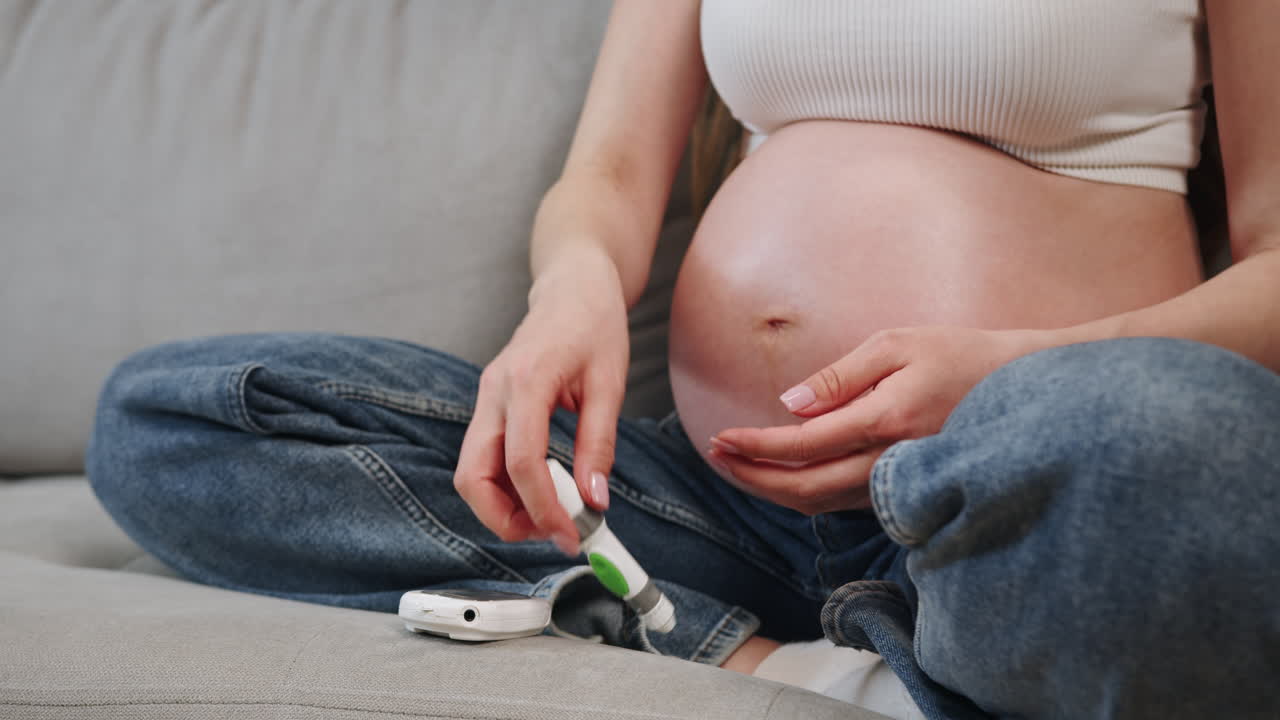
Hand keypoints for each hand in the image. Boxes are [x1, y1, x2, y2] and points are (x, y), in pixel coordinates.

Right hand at [453, 247, 629, 553]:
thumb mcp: (610, 385)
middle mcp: (495, 392)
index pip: (522, 462)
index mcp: (527, 381)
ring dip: (501, 506)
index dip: (544, 509)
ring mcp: (486, 398)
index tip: (572, 535)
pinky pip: (483, 456)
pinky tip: (540, 492)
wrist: (572, 287)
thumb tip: (594, 502)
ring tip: (548, 517)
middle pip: (472, 474)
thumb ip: (599, 445)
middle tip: (548, 535)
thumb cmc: (595, 326)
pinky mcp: (489, 405)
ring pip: (470, 471)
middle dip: (502, 518)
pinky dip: (504, 485)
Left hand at [708, 326, 1048, 514]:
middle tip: (717, 456)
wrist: (1027, 390)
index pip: (802, 447)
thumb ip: (840, 378)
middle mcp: (891, 463)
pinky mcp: (907, 488)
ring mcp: (901, 482)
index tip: (720, 439)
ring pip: (823, 503)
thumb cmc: (962, 355)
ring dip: (774, 489)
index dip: (755, 448)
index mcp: (885, 421)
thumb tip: (790, 403)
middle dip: (753, 477)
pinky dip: (806, 492)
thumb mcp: (897, 345)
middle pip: (804, 489)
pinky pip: (844, 500)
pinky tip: (784, 474)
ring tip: (738, 464)